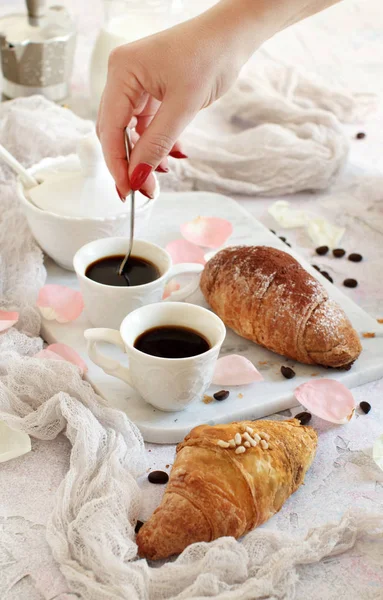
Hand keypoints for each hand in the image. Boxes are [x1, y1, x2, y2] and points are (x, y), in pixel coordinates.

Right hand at [97, 2, 256, 198]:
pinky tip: (172, 153)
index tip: (128, 190)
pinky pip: (145, 125)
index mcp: (122, 71)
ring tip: (161, 173)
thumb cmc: (209, 55)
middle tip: (145, 189)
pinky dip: (155, 142)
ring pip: (130, 131)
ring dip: (144, 155)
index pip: (110, 128)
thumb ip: (157, 144)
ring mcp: (135, 84)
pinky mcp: (150, 91)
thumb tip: (137, 177)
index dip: (117, 164)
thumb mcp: (183, 106)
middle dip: (130, 163)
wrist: (232, 37)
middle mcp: (123, 76)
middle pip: (115, 132)